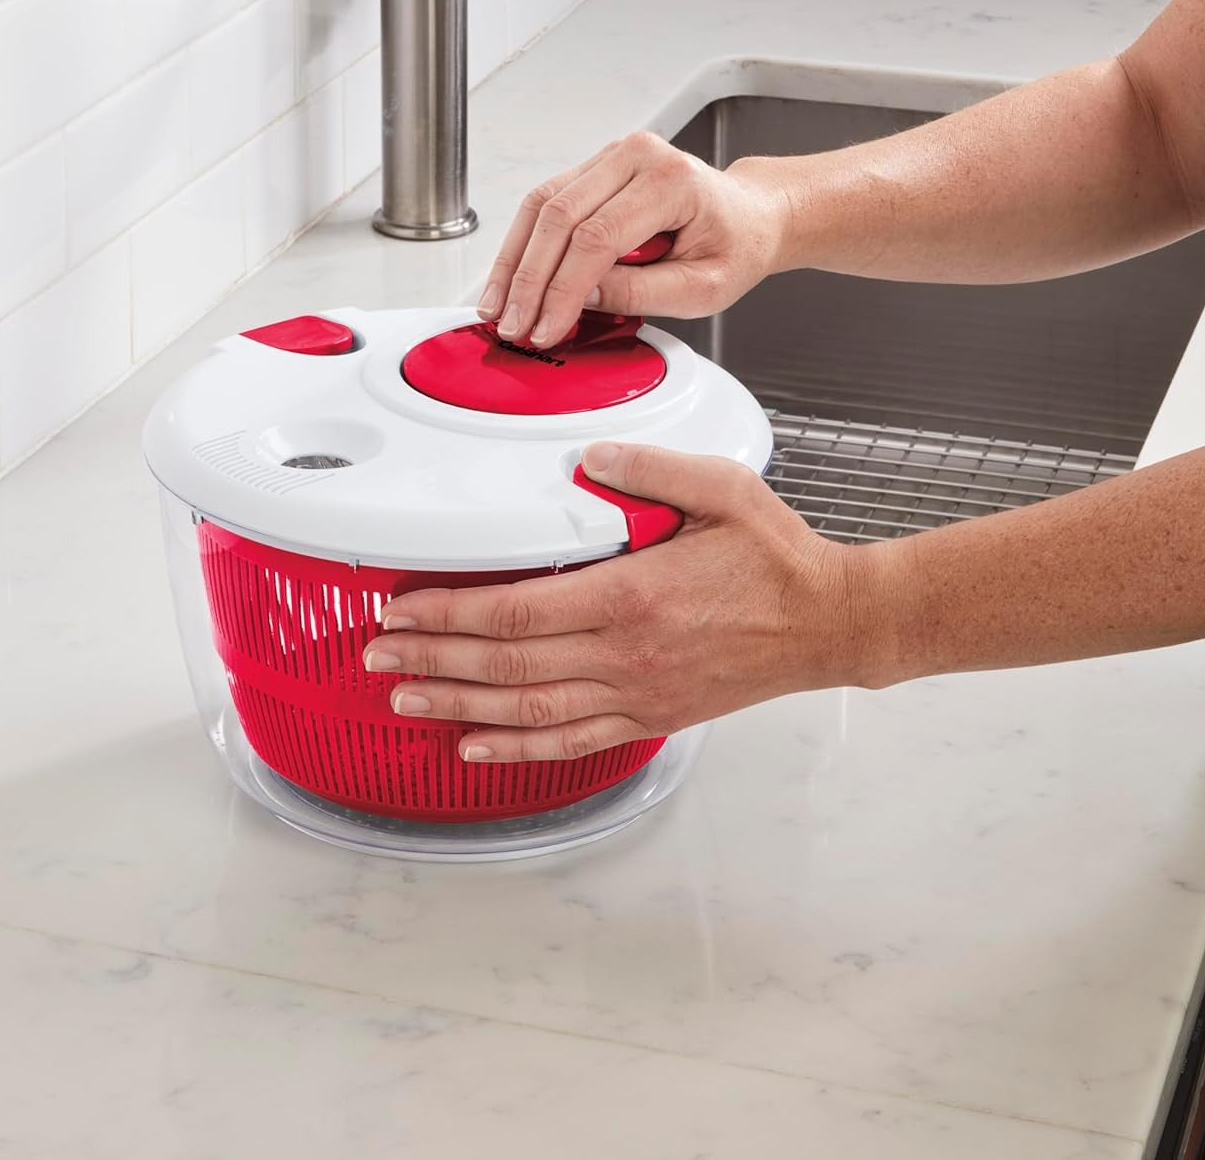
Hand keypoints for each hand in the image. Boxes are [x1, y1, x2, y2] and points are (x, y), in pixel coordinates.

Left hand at [363, 443, 889, 761]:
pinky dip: (518, 747)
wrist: (828, 624)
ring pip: (527, 710)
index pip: (513, 612)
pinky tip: (476, 745)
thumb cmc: (776, 559)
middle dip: (430, 660)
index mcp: (631, 597)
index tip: (401, 608)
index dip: (446, 614)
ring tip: (404, 700)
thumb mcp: (722, 490)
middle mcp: (625, 655)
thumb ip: (650, 469)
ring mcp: (636, 694)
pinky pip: (571, 741)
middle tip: (375, 655)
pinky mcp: (651, 718)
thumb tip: (587, 457)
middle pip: (504, 665)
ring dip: (458, 707)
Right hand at [478, 132, 787, 350]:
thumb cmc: (736, 246)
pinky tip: (508, 279)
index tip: (545, 328)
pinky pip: (544, 203)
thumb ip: (639, 293)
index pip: (598, 237)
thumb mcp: (702, 288)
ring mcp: (611, 157)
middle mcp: (636, 156)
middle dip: (528, 280)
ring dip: (513, 261)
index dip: (563, 289)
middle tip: (513, 324)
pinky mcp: (593, 170)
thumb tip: (578, 300)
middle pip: (559, 217)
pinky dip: (522, 245)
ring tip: (496, 306)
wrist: (751, 215)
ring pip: (540, 205)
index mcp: (671, 181)